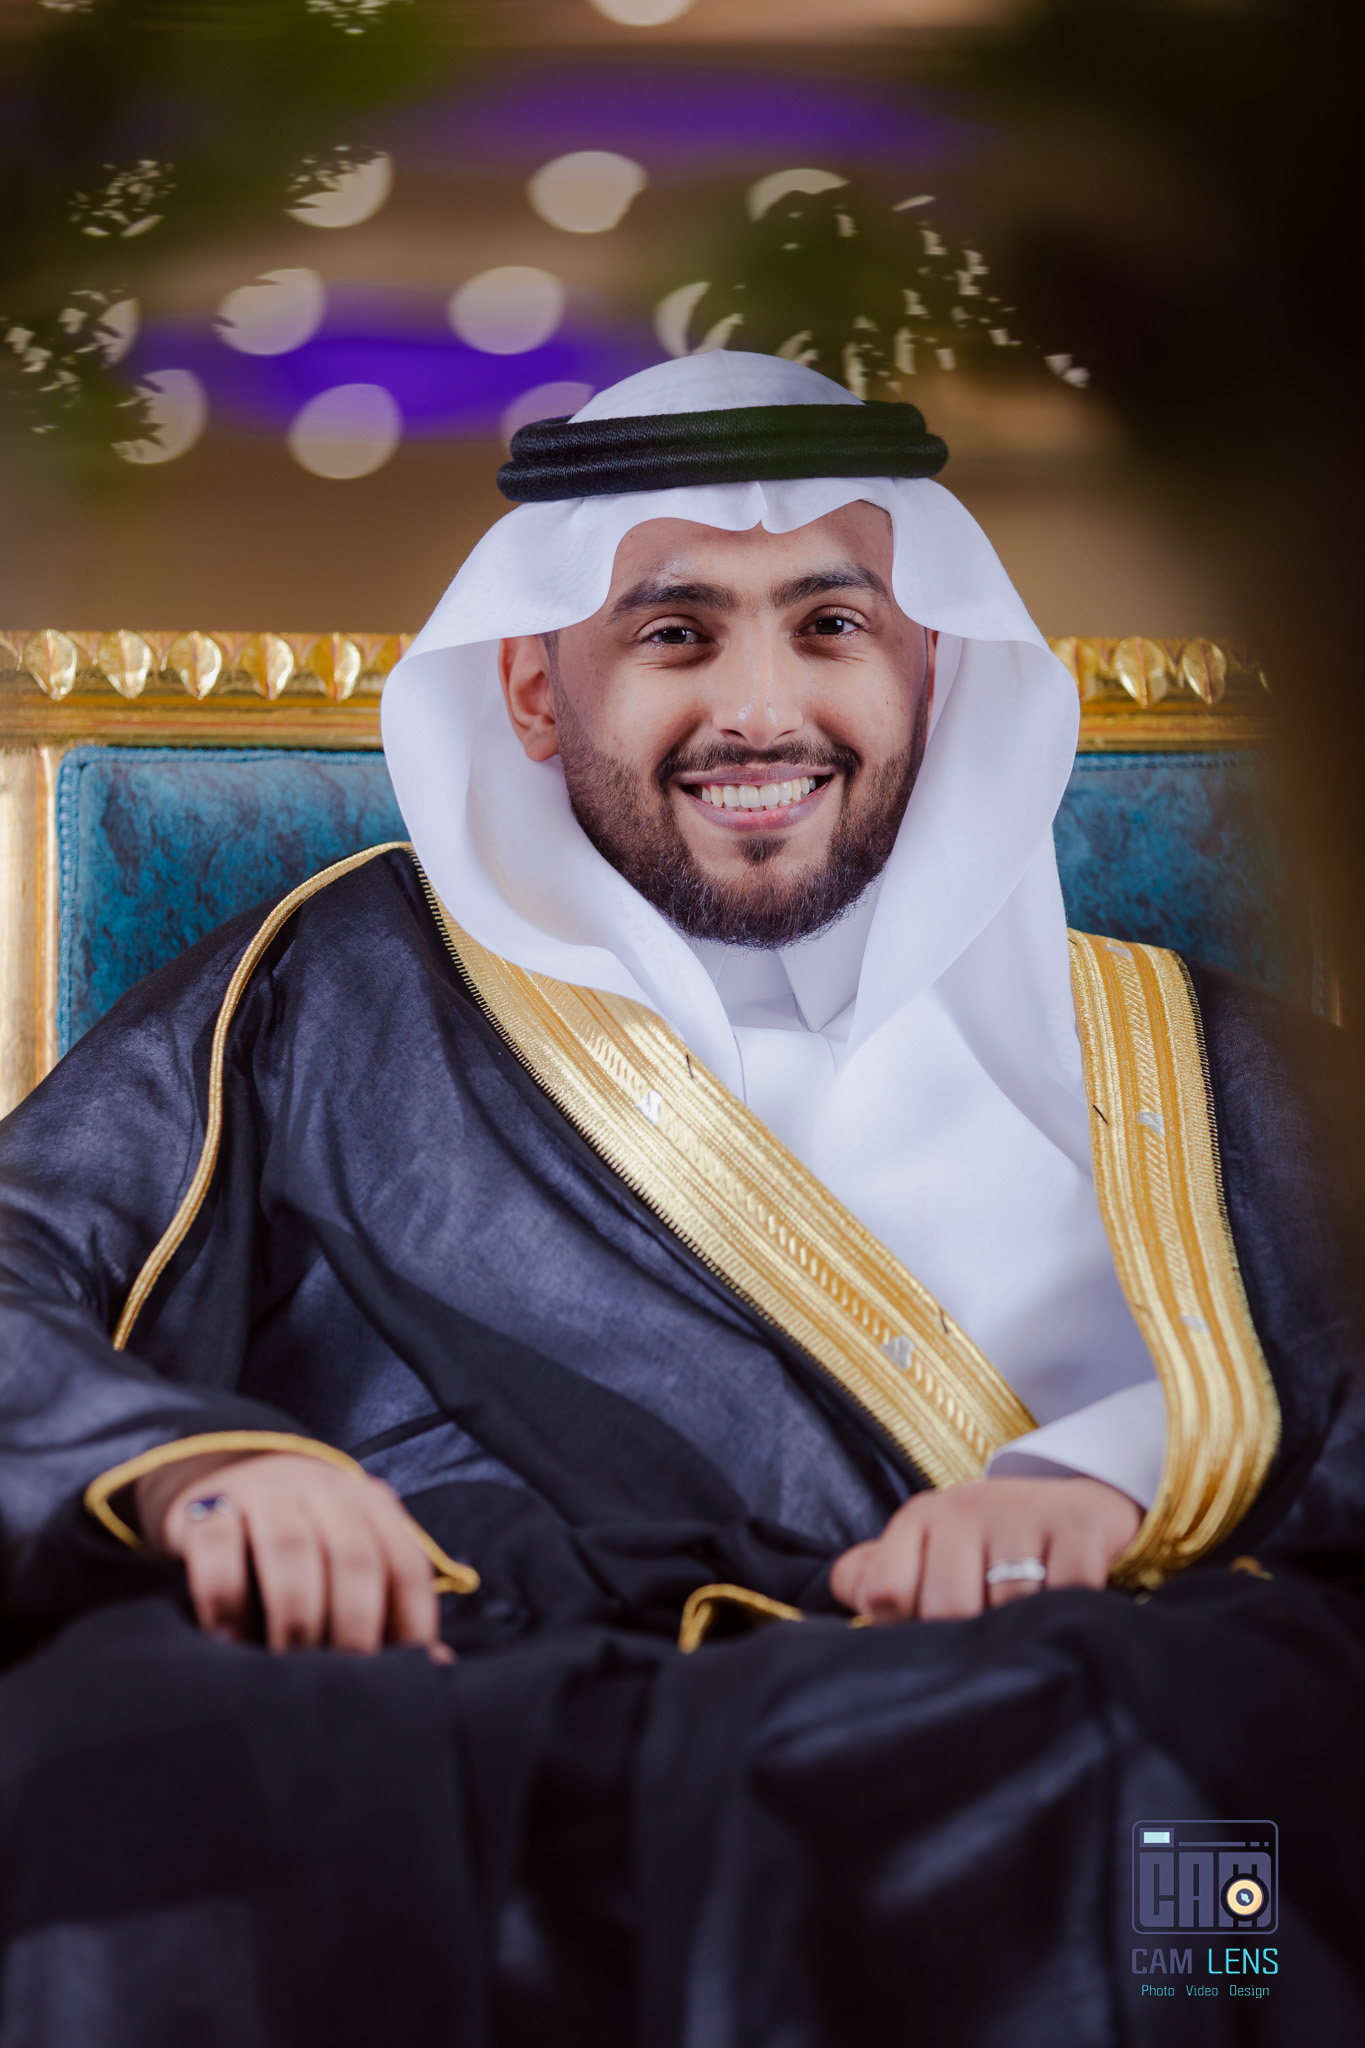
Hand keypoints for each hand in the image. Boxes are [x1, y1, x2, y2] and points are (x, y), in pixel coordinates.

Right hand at [135, 1452, 451, 1659]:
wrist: (228, 1472)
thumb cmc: (306, 1537)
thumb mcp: (351, 1554)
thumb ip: (388, 1602)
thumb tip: (439, 1668)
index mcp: (373, 1507)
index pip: (406, 1565)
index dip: (410, 1624)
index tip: (397, 1679)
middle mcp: (327, 1493)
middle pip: (353, 1557)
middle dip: (352, 1626)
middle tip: (339, 1684)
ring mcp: (267, 1493)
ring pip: (291, 1546)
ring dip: (295, 1613)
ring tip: (285, 1663)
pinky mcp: (208, 1506)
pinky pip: (217, 1541)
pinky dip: (223, 1594)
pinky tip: (226, 1639)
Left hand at [829, 1476, 1140, 1623]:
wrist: (1078, 1504)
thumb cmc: (991, 1541)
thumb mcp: (928, 1547)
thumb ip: (878, 1575)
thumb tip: (851, 1598)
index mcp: (921, 1517)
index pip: (886, 1592)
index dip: (906, 1630)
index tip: (932, 1637)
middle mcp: (966, 1507)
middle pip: (947, 1608)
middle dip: (967, 1642)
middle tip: (986, 1644)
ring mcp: (1022, 1514)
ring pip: (1007, 1608)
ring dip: (1019, 1636)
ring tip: (1025, 1634)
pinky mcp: (1077, 1527)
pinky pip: (1066, 1594)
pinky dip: (1065, 1618)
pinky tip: (1062, 1619)